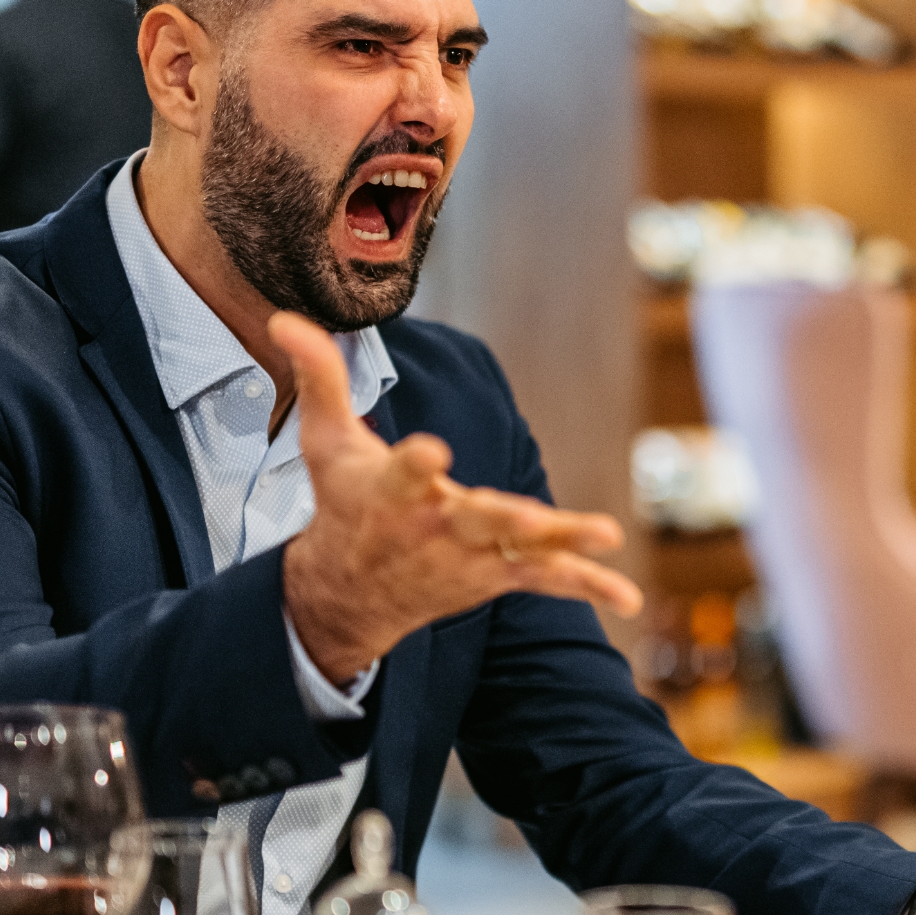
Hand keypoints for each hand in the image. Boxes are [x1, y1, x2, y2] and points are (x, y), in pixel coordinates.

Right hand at [271, 312, 642, 680]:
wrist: (349, 592)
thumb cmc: (344, 505)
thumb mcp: (324, 442)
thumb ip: (319, 378)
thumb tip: (286, 315)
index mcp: (393, 491)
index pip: (404, 472)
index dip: (416, 463)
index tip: (428, 451)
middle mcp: (436, 526)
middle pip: (474, 520)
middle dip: (501, 518)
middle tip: (528, 517)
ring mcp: (472, 555)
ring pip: (522, 549)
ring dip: (564, 544)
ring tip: (606, 535)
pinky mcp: (497, 574)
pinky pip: (547, 581)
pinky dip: (587, 585)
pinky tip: (628, 599)